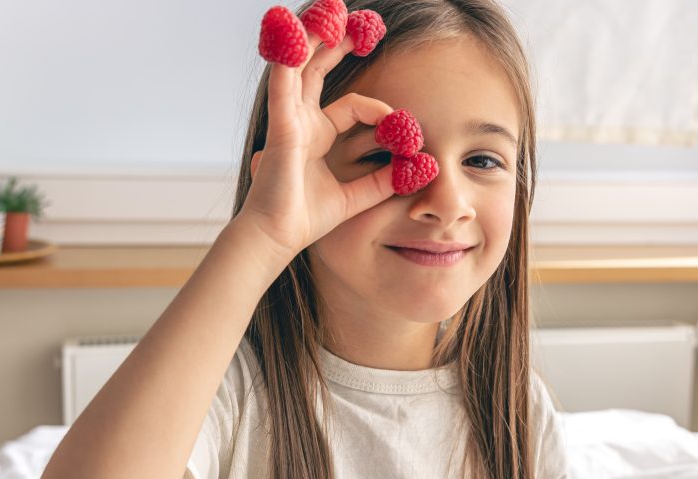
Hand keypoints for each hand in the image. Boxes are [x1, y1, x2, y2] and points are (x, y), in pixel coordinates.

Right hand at [239, 28, 396, 259]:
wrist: (279, 236)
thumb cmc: (308, 220)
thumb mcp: (357, 196)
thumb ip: (383, 181)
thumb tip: (417, 168)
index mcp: (315, 136)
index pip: (350, 104)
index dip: (378, 108)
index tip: (401, 124)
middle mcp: (300, 121)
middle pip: (317, 69)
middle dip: (335, 42)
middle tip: (356, 18)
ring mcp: (288, 119)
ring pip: (299, 65)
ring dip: (311, 36)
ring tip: (327, 10)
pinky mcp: (281, 124)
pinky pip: (282, 81)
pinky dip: (286, 56)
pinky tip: (291, 32)